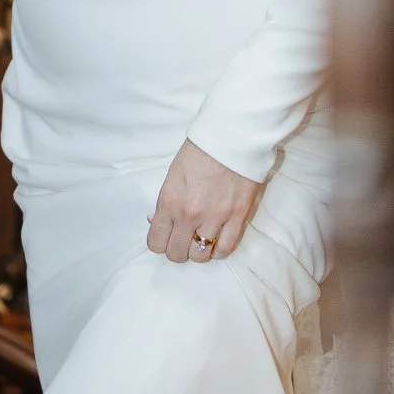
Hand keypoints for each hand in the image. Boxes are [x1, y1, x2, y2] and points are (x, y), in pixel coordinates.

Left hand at [148, 139, 259, 264]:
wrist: (232, 136)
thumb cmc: (200, 151)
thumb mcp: (172, 174)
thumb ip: (165, 202)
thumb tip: (157, 221)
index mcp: (169, 201)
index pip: (156, 243)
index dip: (160, 242)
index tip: (166, 236)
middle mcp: (189, 215)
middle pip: (177, 254)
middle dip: (177, 249)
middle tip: (183, 238)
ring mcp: (215, 218)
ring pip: (200, 256)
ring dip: (199, 250)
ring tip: (202, 238)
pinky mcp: (238, 217)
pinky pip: (226, 250)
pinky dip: (219, 250)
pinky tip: (218, 241)